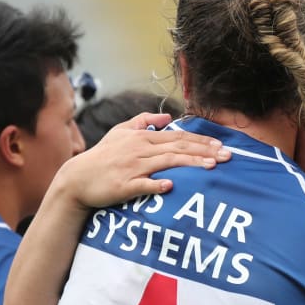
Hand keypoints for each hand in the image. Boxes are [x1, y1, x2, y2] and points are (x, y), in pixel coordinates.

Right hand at [58, 112, 229, 209]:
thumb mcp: (120, 132)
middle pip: (178, 148)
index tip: (220, 145)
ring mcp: (132, 168)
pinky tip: (171, 186)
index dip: (200, 141)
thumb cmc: (102, 156)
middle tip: (227, 156)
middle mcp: (140, 150)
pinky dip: (156, 185)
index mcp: (142, 138)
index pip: (177, 137)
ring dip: (190, 164)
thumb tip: (166, 118)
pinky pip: (142, 185)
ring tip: (211, 167)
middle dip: (204, 151)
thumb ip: (143, 122)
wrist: (78, 179)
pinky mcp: (124, 186)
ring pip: (166, 163)